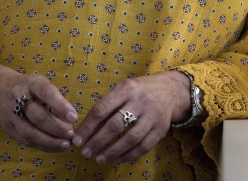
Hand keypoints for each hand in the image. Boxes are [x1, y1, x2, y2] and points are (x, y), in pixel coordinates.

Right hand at [0, 59, 78, 152]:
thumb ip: (56, 100)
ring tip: (66, 144)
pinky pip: (27, 141)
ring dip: (50, 141)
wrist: (0, 91)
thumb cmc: (30, 89)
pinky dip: (43, 146)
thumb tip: (70, 121)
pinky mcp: (9, 129)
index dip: (61, 106)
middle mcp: (18, 98)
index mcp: (31, 83)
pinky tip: (56, 147)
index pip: (46, 93)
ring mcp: (11, 115)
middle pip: (37, 116)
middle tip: (71, 134)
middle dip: (56, 128)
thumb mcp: (42, 85)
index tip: (74, 117)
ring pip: (30, 133)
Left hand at [73, 71, 191, 164]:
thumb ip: (107, 107)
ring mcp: (153, 116)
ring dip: (112, 152)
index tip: (77, 140)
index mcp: (127, 89)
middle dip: (97, 141)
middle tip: (85, 152)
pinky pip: (143, 147)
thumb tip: (86, 130)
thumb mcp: (124, 90)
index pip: (102, 109)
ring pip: (130, 138)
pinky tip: (117, 159)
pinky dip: (129, 155)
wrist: (171, 91)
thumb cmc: (140, 91)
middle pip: (115, 125)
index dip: (88, 127)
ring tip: (99, 159)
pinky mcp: (161, 129)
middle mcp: (141, 101)